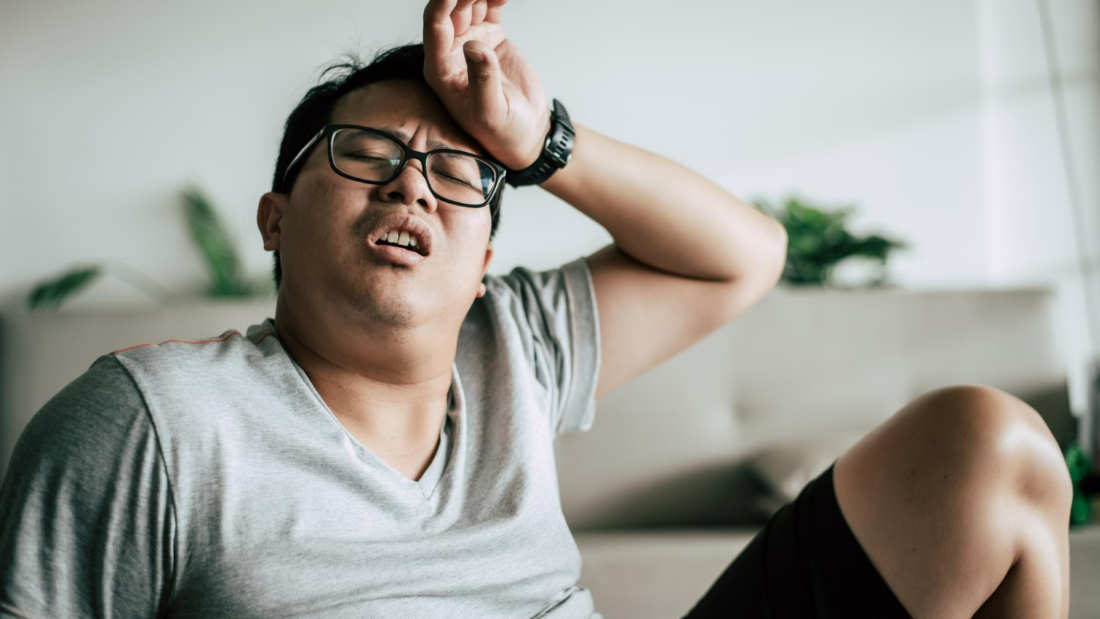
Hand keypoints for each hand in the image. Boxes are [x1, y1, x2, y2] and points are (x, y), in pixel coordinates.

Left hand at [422, 0, 551, 169]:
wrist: (526, 134)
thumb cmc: (502, 132)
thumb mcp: (490, 113)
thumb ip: (482, 80)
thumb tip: (472, 46)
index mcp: (440, 70)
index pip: (435, 27)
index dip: (442, 3)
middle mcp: (450, 52)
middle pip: (451, 9)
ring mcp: (471, 42)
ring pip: (469, 3)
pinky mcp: (490, 37)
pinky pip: (490, 7)